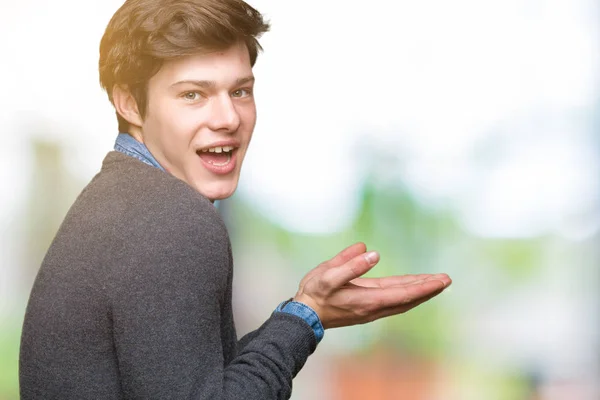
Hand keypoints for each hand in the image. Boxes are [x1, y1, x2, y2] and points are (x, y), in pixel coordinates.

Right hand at [293, 242, 451, 328]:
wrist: (305, 315)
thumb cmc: (314, 293)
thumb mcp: (328, 275)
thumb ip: (350, 264)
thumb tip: (372, 253)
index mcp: (368, 300)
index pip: (404, 293)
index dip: (424, 287)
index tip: (442, 280)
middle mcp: (374, 308)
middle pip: (408, 298)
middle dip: (428, 289)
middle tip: (447, 279)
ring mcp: (371, 309)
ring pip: (403, 300)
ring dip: (420, 291)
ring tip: (436, 282)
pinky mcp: (367, 306)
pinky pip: (394, 299)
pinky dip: (408, 293)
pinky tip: (413, 286)